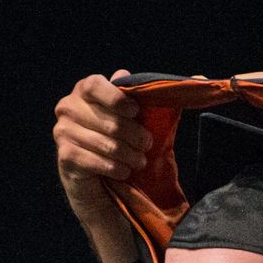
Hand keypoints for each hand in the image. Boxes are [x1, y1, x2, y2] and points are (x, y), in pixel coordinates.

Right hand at [53, 72, 151, 262]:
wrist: (103, 182)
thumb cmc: (124, 143)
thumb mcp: (144, 120)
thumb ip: (163, 98)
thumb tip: (201, 79)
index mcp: (85, 90)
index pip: (94, 85)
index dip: (116, 98)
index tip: (136, 112)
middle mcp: (68, 107)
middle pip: (107, 119)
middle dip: (133, 136)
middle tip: (146, 145)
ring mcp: (62, 132)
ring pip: (104, 143)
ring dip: (127, 155)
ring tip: (138, 162)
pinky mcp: (64, 157)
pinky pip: (94, 160)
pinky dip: (114, 168)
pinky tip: (123, 172)